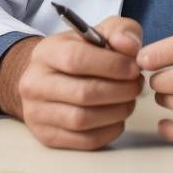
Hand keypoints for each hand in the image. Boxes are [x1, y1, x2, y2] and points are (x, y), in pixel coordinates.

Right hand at [0, 17, 143, 149]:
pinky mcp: (47, 136)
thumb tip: (130, 47)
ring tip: (130, 100)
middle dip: (120, 90)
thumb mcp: (96, 33)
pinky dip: (110, 130)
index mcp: (46, 53)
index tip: (134, 67)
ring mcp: (37, 113)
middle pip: (82, 93)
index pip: (77, 59)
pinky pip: (85, 141)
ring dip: (117, 111)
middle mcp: (35, 84)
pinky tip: (118, 117)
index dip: (112, 65)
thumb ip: (119, 31)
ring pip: (83, 120)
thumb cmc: (76, 54)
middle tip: (137, 85)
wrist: (46, 78)